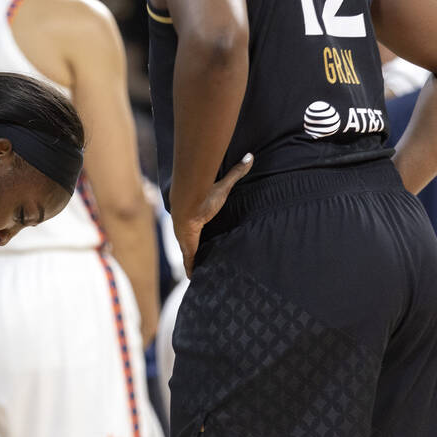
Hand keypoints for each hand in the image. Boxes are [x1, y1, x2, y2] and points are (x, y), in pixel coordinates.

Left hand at [173, 153, 252, 276]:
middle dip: (195, 251)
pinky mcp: (188, 249)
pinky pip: (190, 263)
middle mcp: (189, 231)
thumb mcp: (223, 186)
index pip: (196, 228)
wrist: (188, 203)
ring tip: (201, 274)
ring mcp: (187, 241)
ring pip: (191, 256)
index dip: (198, 233)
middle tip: (203, 260)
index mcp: (195, 219)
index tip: (200, 237)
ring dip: (195, 264)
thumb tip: (250, 156)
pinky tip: (193, 280)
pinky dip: (192, 271)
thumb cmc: (203, 195)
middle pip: (193, 244)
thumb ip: (236, 173)